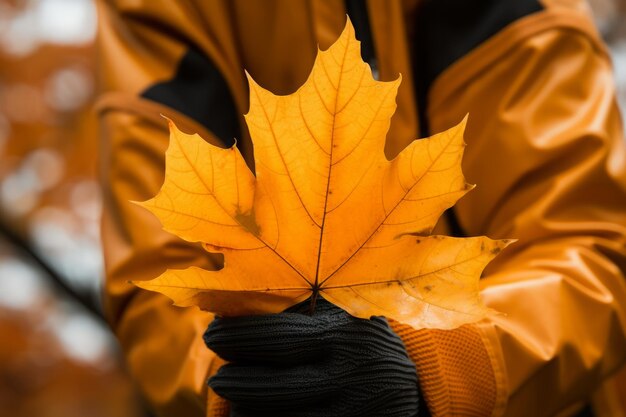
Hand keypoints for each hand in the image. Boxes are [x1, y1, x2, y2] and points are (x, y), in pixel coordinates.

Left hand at [204, 298, 419, 416]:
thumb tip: (229, 305)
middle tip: (217, 378)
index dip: (239, 337)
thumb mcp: (337, 310)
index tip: (211, 333)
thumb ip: (296, 306)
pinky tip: (252, 414)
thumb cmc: (355, 336)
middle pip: (279, 387)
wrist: (406, 383)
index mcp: (344, 332)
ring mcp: (353, 410)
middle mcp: (351, 373)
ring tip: (235, 397)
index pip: (281, 337)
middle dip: (238, 382)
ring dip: (248, 410)